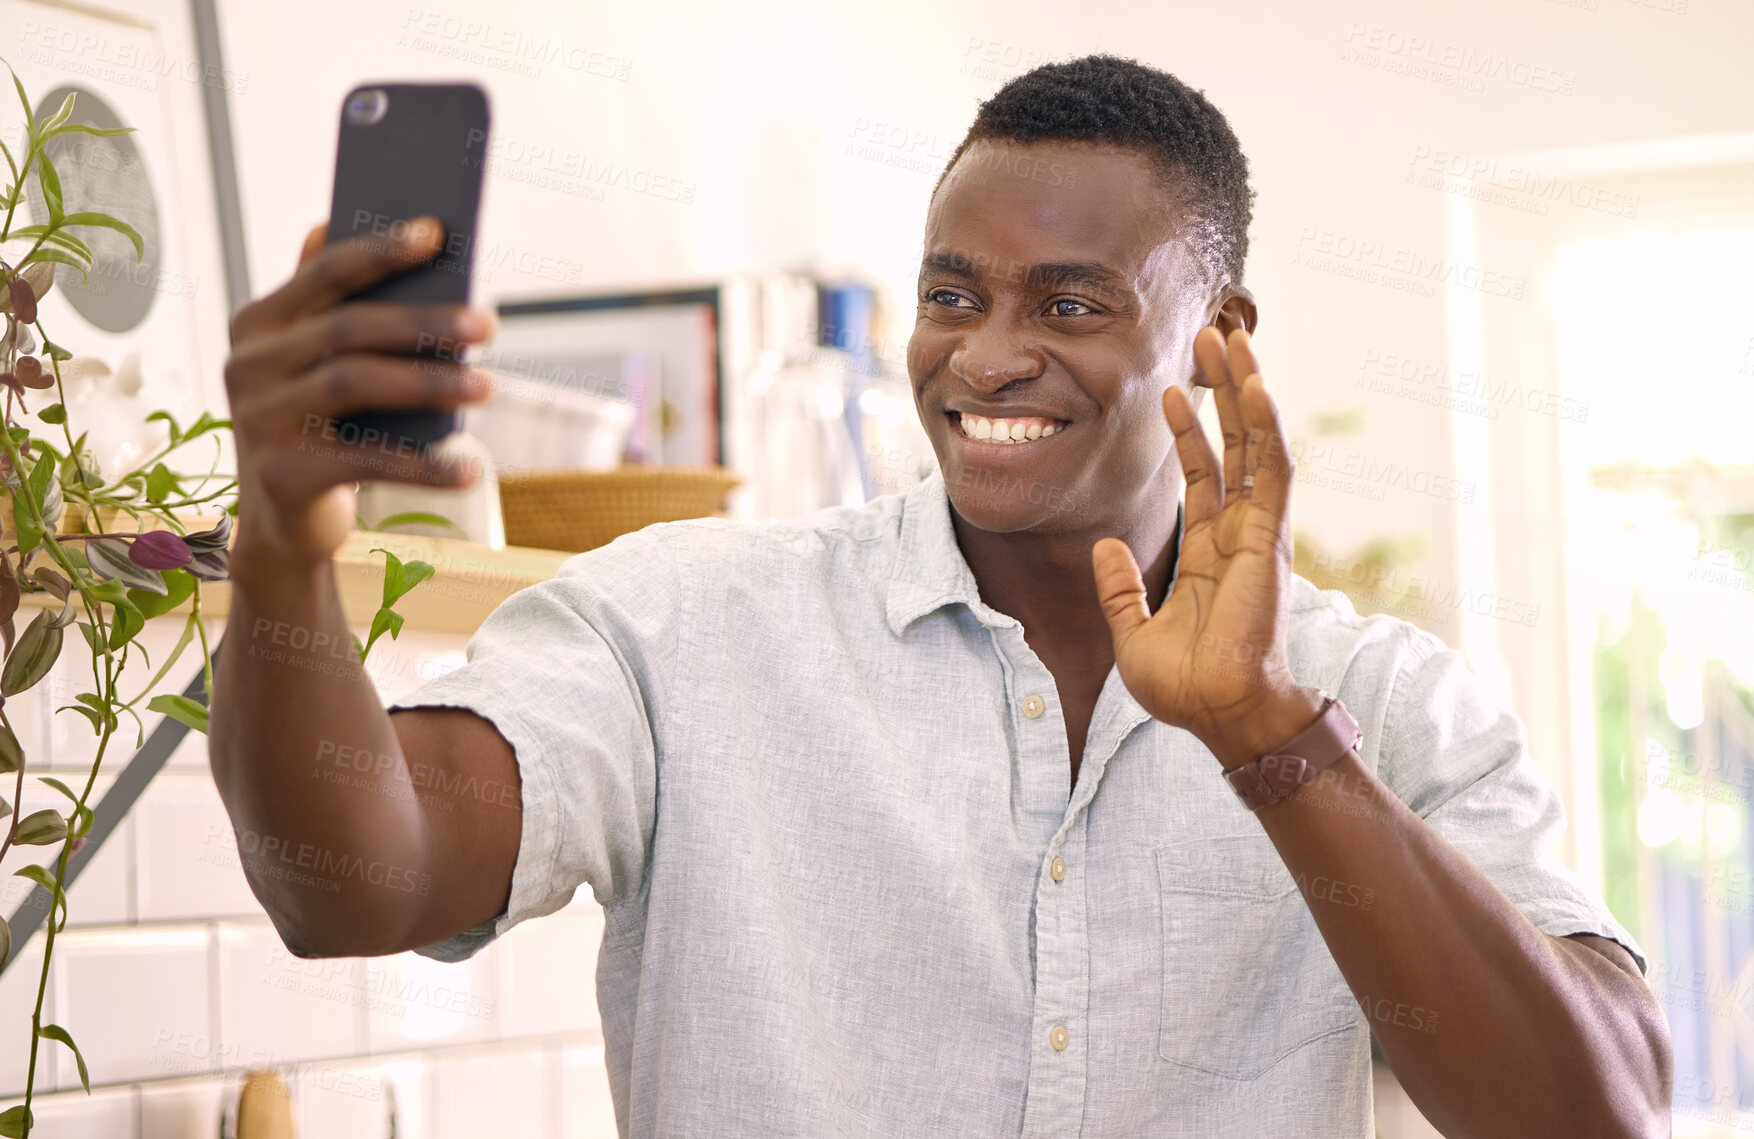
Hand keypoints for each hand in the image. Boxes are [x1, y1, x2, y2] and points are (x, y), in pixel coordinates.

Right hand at [223, 217, 497, 580]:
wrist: (284, 522)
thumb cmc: (320, 427)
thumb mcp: (320, 365)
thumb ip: (336, 306)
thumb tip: (357, 228)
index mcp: (258, 324)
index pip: (324, 275)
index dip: (379, 251)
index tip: (436, 232)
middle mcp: (247, 365)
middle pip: (348, 330)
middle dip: (423, 323)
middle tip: (487, 324)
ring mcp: (259, 420)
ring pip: (355, 385)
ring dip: (429, 384)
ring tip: (488, 386)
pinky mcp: (283, 474)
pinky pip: (367, 462)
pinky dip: (424, 467)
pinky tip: (470, 469)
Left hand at [1092, 326, 1321, 768]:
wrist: (1219, 715)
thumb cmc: (1186, 686)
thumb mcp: (1132, 631)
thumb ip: (1119, 588)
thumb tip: (1101, 545)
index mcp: (1209, 550)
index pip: (1203, 473)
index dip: (1188, 428)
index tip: (1172, 385)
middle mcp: (1237, 532)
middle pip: (1235, 443)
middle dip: (1224, 388)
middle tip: (1214, 335)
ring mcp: (1257, 532)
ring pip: (1256, 443)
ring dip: (1245, 389)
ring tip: (1233, 338)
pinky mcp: (1269, 538)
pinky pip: (1271, 473)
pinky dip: (1265, 428)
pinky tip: (1255, 387)